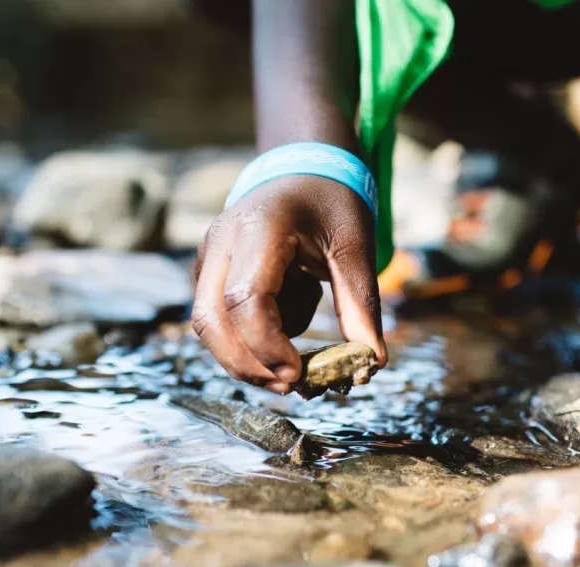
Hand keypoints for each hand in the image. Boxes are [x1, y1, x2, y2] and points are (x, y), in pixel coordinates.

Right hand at [192, 175, 386, 393]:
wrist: (301, 168)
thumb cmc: (330, 202)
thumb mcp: (356, 246)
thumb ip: (361, 304)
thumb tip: (372, 363)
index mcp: (258, 227)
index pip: (244, 299)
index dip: (265, 345)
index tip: (297, 373)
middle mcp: (221, 242)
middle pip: (210, 321)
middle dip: (248, 364)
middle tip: (291, 386)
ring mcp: (208, 257)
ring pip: (207, 327)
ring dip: (247, 357)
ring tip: (295, 361)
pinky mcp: (208, 273)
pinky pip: (218, 321)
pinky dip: (249, 339)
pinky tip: (287, 325)